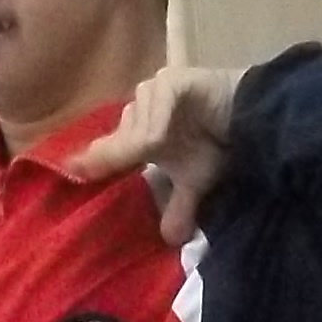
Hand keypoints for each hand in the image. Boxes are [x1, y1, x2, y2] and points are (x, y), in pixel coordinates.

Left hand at [66, 64, 244, 246]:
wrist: (251, 117)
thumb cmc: (218, 144)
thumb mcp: (194, 183)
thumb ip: (177, 208)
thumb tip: (170, 240)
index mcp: (136, 133)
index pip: (104, 150)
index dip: (89, 164)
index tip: (70, 174)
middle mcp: (138, 110)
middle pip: (120, 141)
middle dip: (133, 157)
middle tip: (158, 159)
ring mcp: (152, 92)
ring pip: (138, 127)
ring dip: (153, 141)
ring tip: (179, 143)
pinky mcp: (170, 81)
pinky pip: (156, 106)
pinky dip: (162, 124)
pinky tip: (174, 134)